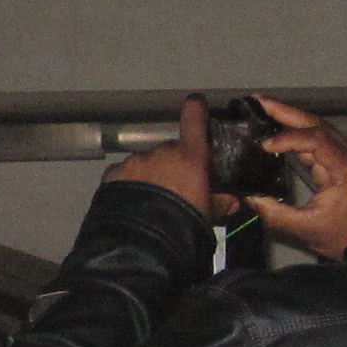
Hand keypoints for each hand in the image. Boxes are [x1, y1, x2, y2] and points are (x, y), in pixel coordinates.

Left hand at [105, 95, 226, 218]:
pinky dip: (128, 184)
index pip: (194, 121)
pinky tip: (131, 202)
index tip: (195, 103)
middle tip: (174, 188)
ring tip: (150, 201)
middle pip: (169, 151)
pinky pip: (124, 175)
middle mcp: (161, 153)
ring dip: (149, 175)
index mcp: (190, 157)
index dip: (196, 110)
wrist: (145, 243)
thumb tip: (233, 201)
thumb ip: (222, 203)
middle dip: (172, 165)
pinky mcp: (113, 175)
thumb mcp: (210, 214)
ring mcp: (134, 162)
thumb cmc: (185, 224)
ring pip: (145, 163)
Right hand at [243, 95, 346, 260]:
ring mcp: (345, 157)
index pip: (314, 139)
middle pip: (315, 123)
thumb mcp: (307, 229)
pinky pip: (319, 138)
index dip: (287, 139)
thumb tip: (250, 198)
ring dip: (291, 117)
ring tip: (265, 109)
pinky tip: (282, 128)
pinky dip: (298, 130)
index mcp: (343, 169)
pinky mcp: (341, 162)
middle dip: (285, 111)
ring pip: (317, 127)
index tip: (265, 145)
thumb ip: (275, 214)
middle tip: (259, 102)